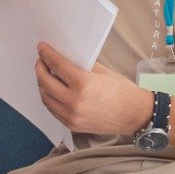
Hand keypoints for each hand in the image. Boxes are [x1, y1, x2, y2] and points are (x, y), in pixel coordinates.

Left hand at [35, 43, 153, 136]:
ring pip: (46, 97)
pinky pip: (53, 110)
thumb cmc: (123, 91)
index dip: (47, 54)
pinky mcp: (72, 125)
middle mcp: (75, 101)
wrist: (135, 115)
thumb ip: (81, 66)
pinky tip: (52, 90)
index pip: (57, 65)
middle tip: (41, 60)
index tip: (42, 48)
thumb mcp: (102, 71)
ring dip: (42, 84)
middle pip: (45, 82)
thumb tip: (64, 58)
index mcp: (83, 84)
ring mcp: (72, 116)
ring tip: (45, 74)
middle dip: (40, 68)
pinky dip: (49, 98)